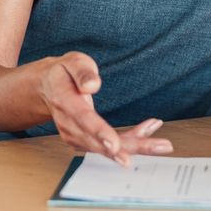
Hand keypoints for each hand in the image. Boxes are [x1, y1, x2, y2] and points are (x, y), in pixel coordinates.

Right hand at [39, 51, 173, 165]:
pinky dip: (132, 140)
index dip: (100, 133)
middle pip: (101, 142)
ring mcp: (75, 136)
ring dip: (137, 145)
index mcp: (65, 102)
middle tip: (160, 147)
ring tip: (162, 143)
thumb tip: (92, 85)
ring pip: (108, 148)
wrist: (47, 88)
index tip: (114, 145)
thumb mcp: (71, 62)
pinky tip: (149, 131)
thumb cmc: (63, 74)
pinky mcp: (84, 141)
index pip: (84, 119)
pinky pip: (109, 146)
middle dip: (131, 146)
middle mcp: (69, 124)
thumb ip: (82, 71)